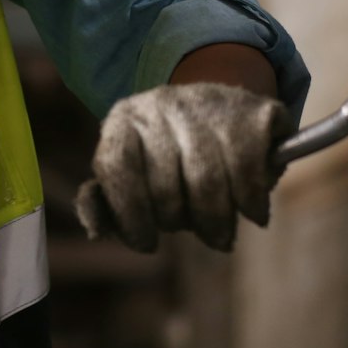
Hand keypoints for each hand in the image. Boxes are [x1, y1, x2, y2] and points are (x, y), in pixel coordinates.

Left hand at [74, 82, 289, 252]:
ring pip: (207, 184)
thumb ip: (106, 202)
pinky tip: (252, 214)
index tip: (147, 244)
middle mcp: (160, 104)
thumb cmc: (169, 156)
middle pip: (165, 187)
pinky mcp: (246, 110)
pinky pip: (245, 172)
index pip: (116, 167)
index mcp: (124, 119)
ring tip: (220, 236)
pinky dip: (250, 203)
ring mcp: (204, 103)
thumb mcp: (132, 172)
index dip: (130, 214)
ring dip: (216, 223)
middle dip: (178, 222)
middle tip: (190, 230)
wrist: (222, 109)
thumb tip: (95, 230)